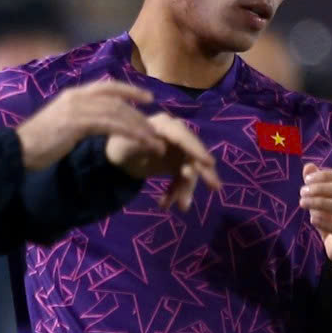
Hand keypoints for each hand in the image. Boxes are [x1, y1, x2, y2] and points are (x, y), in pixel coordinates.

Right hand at [14, 82, 166, 170]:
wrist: (17, 150)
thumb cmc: (36, 142)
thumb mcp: (60, 124)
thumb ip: (78, 119)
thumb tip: (95, 125)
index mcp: (73, 94)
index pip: (107, 86)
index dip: (130, 91)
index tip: (148, 99)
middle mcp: (77, 96)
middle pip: (117, 101)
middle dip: (139, 114)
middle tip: (156, 128)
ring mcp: (77, 108)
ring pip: (118, 113)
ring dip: (139, 127)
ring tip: (154, 140)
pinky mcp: (78, 123)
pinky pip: (112, 125)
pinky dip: (129, 133)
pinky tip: (141, 141)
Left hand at [103, 111, 220, 209]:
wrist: (116, 156)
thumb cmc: (120, 146)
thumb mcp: (127, 145)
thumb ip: (144, 145)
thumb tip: (163, 148)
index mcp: (165, 125)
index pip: (184, 138)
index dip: (197, 151)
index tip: (210, 163)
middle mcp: (177, 135)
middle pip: (193, 154)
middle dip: (202, 172)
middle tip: (215, 187)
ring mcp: (179, 150)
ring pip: (189, 170)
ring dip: (184, 189)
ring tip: (181, 206)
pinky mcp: (178, 163)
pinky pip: (181, 179)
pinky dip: (175, 192)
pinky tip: (165, 204)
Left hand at [300, 163, 331, 272]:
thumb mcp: (323, 201)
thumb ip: (317, 184)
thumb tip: (308, 166)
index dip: (323, 175)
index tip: (306, 180)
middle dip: (319, 188)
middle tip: (302, 192)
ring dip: (318, 202)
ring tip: (302, 203)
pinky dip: (323, 221)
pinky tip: (311, 218)